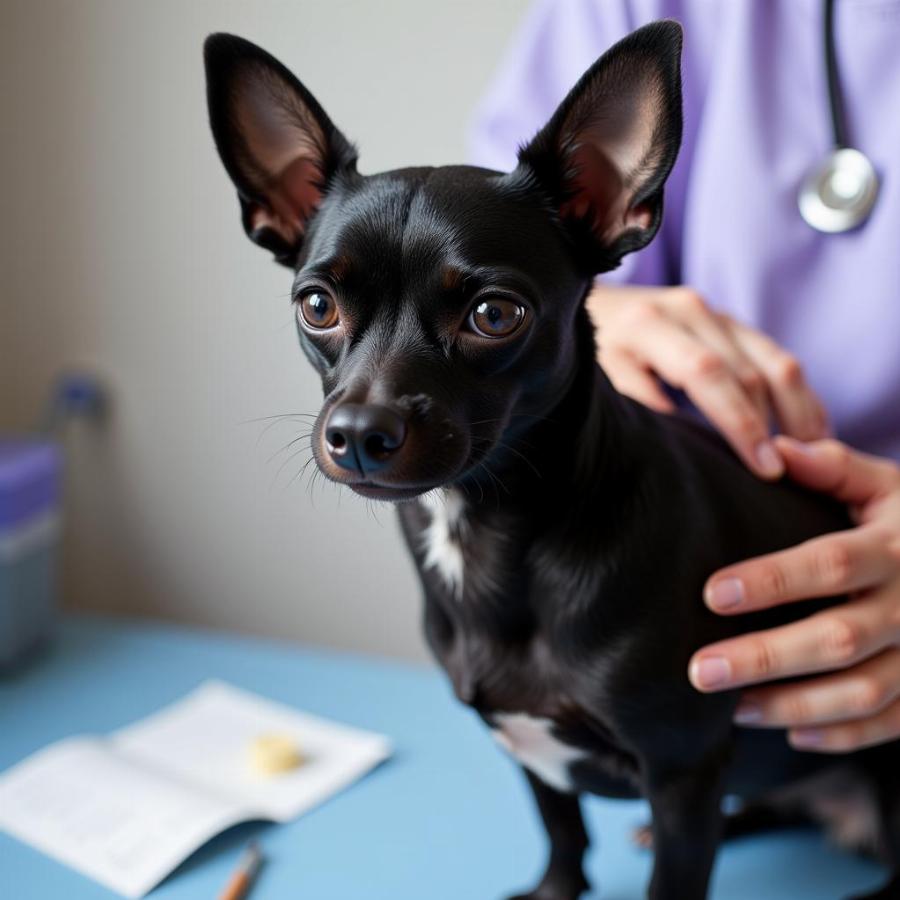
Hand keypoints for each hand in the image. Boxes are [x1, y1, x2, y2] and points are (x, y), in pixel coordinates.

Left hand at [587, 284, 829, 477]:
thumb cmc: (592, 357)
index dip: (739, 422)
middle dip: (774, 427)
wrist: (590, 308)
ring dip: (799, 411)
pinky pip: (776, 356)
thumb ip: (635, 404)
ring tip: (816, 456)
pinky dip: (797, 394)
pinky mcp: (730, 322)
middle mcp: (688, 310)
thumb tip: (677, 444)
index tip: (765, 467)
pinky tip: (810, 429)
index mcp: (649, 324)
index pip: (707, 373)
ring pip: (775, 361)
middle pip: (748, 371)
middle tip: (794, 476)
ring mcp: (715, 313)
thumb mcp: (599, 381)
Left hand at [689, 437, 899, 751]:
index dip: (771, 580)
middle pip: (837, 639)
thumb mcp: (885, 485)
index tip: (710, 594)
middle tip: (699, 670)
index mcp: (893, 549)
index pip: (828, 564)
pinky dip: (842, 735)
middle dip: (765, 658)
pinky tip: (789, 734)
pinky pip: (890, 723)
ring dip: (792, 706)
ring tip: (729, 709)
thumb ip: (833, 467)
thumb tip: (773, 448)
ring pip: (862, 692)